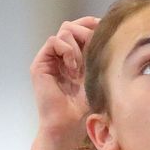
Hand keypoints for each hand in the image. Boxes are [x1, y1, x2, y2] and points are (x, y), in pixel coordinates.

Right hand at [32, 16, 100, 145]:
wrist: (68, 124)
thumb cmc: (85, 107)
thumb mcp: (98, 76)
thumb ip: (99, 55)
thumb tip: (108, 34)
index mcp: (77, 56)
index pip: (82, 27)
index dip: (93, 25)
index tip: (106, 32)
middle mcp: (62, 55)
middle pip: (72, 25)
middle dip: (87, 32)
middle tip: (93, 50)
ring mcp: (50, 58)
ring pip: (64, 30)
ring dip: (77, 46)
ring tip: (80, 68)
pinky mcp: (40, 64)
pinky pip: (53, 41)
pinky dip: (67, 51)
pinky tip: (72, 68)